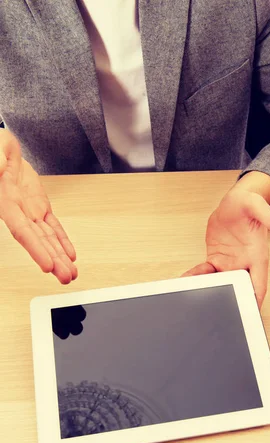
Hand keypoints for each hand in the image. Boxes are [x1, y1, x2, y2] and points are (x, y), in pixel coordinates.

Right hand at [0, 130, 76, 283]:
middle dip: (53, 260)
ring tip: (71, 274)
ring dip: (60, 256)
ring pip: (47, 238)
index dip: (35, 249)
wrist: (3, 148)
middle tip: (66, 277)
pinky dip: (62, 241)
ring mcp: (30, 211)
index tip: (47, 265)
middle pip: (38, 241)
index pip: (21, 231)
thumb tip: (1, 167)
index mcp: (6, 202)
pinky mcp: (39, 207)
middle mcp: (18, 212)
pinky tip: (70, 255)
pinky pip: (53, 227)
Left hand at [183, 186, 269, 306]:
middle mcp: (244, 263)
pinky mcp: (216, 260)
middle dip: (231, 301)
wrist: (234, 203)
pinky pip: (206, 273)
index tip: (249, 315)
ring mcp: (230, 263)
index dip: (255, 301)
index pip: (259, 284)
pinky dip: (197, 277)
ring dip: (211, 291)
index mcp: (257, 256)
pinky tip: (187, 279)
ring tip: (196, 296)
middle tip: (217, 310)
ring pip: (221, 284)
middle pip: (240, 289)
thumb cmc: (248, 204)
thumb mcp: (257, 205)